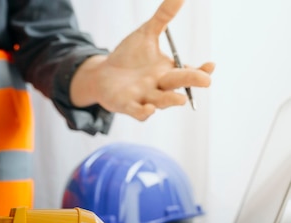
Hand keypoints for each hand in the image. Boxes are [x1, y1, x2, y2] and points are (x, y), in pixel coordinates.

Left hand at [70, 0, 214, 120]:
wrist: (103, 74)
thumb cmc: (128, 56)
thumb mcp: (146, 34)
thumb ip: (163, 17)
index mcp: (168, 70)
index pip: (190, 71)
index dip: (201, 70)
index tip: (211, 65)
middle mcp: (160, 86)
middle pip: (178, 84)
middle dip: (191, 82)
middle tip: (205, 80)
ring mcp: (145, 98)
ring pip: (161, 101)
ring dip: (170, 101)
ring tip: (179, 100)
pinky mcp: (127, 105)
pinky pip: (138, 112)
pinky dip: (144, 112)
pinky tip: (149, 109)